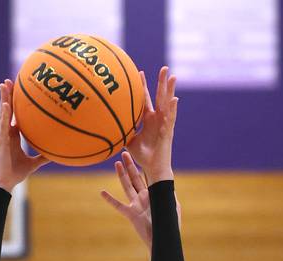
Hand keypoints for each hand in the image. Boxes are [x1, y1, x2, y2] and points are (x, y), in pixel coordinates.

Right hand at [0, 79, 47, 191]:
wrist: (4, 183)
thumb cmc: (15, 173)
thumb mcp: (33, 164)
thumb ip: (42, 157)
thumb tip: (55, 155)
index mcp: (13, 136)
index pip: (14, 115)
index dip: (15, 103)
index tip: (19, 91)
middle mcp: (6, 132)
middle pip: (7, 110)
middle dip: (8, 95)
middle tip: (10, 80)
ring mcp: (2, 135)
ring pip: (2, 113)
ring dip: (3, 98)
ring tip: (4, 84)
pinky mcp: (0, 141)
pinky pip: (2, 125)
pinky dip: (4, 115)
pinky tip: (5, 105)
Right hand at [101, 151, 181, 247]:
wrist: (161, 241)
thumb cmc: (170, 227)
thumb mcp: (173, 208)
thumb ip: (169, 195)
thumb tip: (168, 182)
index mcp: (154, 194)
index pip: (147, 176)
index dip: (144, 165)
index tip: (141, 153)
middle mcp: (143, 197)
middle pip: (135, 177)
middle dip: (130, 165)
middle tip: (124, 152)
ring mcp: (136, 204)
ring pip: (127, 186)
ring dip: (121, 175)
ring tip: (116, 163)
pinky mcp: (131, 214)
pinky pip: (118, 206)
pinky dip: (110, 199)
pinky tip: (102, 192)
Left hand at [126, 66, 177, 183]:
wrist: (152, 169)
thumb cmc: (142, 157)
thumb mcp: (128, 141)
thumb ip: (122, 131)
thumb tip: (107, 126)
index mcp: (148, 119)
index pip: (146, 99)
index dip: (143, 86)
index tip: (139, 72)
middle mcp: (158, 119)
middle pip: (160, 97)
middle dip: (162, 82)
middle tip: (164, 68)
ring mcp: (164, 124)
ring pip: (168, 104)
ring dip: (170, 90)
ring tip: (172, 77)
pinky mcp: (168, 132)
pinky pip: (171, 118)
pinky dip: (173, 108)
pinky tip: (175, 98)